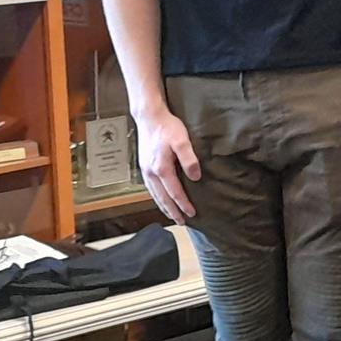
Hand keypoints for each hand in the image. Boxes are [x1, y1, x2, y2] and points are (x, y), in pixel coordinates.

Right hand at [135, 105, 198, 223]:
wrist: (149, 117)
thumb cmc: (167, 128)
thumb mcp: (182, 141)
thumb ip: (189, 159)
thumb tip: (195, 177)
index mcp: (161, 169)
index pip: (174, 193)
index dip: (184, 204)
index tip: (192, 213)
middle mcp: (151, 173)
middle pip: (163, 198)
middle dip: (172, 212)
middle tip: (182, 222)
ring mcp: (146, 170)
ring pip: (155, 195)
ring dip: (163, 206)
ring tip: (172, 215)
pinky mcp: (144, 166)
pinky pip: (150, 188)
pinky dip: (157, 197)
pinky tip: (161, 199)